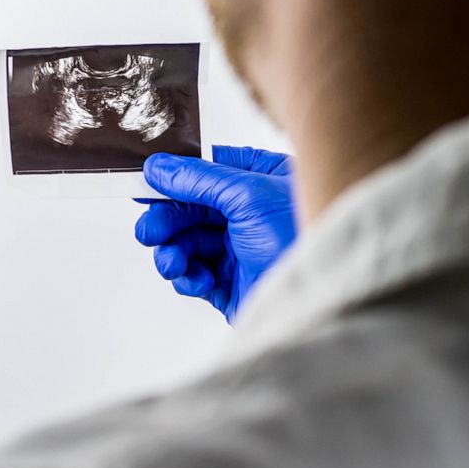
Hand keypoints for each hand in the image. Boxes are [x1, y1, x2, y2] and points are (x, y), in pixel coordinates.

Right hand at [135, 146, 296, 323]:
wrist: (322, 300)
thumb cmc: (303, 239)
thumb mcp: (248, 194)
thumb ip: (198, 178)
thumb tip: (159, 167)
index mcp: (260, 180)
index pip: (205, 170)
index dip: (173, 178)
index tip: (146, 184)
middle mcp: (249, 213)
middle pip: (188, 209)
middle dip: (166, 220)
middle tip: (150, 232)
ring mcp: (239, 250)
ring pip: (185, 243)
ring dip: (173, 252)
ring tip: (174, 263)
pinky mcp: (230, 284)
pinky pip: (193, 275)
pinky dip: (188, 278)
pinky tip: (198, 281)